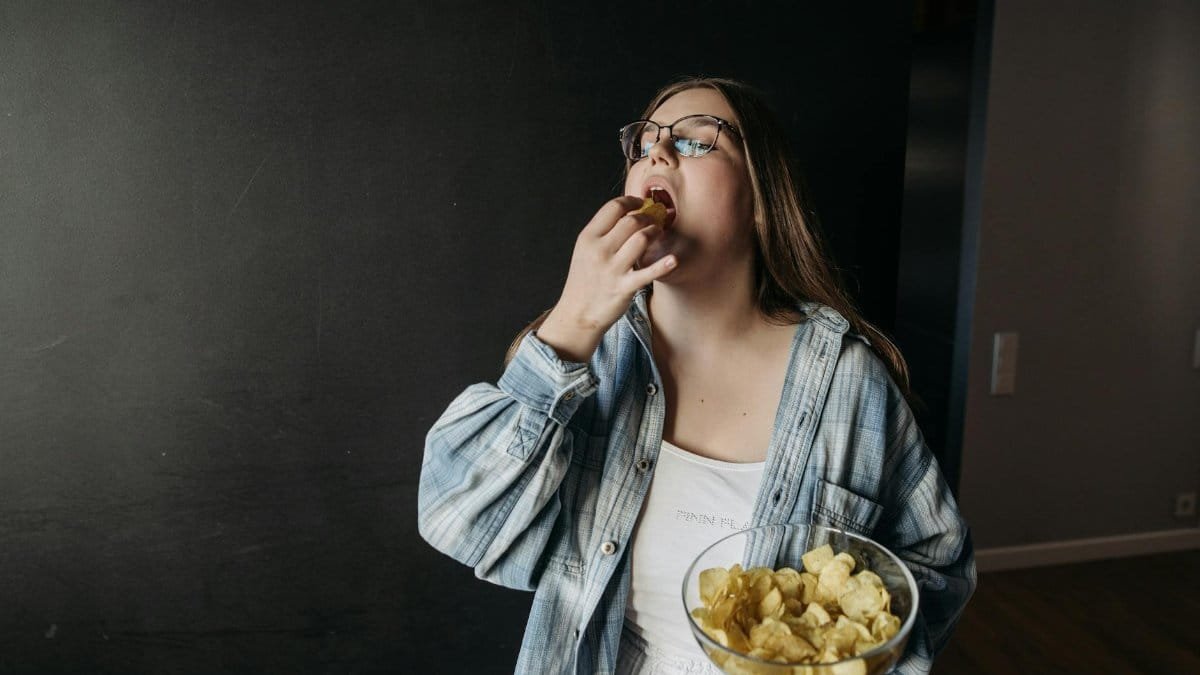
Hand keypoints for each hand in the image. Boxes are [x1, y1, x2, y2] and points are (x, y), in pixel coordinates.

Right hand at [537, 196, 676, 362]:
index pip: (613, 207)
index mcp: (588, 237)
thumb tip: (627, 212)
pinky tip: (673, 260)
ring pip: (641, 239)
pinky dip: (662, 266)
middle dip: (648, 216)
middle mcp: (599, 250)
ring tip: (658, 233)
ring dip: (655, 232)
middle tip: (654, 220)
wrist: (577, 313)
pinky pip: (647, 273)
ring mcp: (612, 269)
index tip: (641, 203)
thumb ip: (602, 232)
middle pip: (631, 220)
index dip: (632, 201)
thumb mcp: (585, 250)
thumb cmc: (584, 280)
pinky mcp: (623, 288)